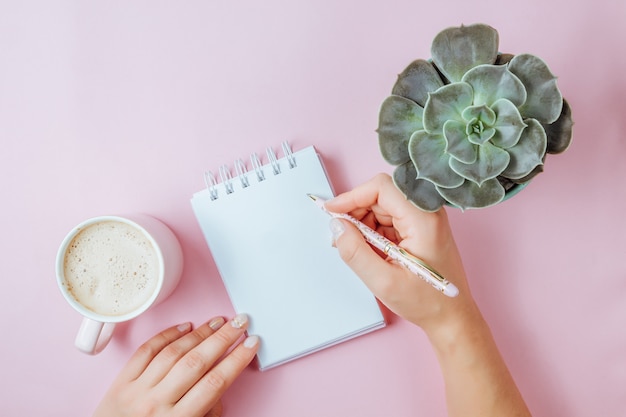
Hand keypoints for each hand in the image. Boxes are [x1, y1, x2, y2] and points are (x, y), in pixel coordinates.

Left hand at [93, 314, 258, 416]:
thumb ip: (205, 415)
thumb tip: (218, 393)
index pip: (215, 383)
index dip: (236, 360)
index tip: (251, 345)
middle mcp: (156, 404)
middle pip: (196, 362)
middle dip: (223, 338)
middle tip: (241, 322)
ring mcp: (137, 390)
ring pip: (173, 352)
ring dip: (200, 333)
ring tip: (219, 321)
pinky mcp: (121, 381)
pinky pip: (147, 350)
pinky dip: (167, 335)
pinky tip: (185, 326)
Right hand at [327, 174, 530, 416]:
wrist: (452, 318)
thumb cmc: (427, 302)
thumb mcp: (383, 282)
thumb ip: (355, 252)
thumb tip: (336, 226)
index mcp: (423, 219)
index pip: (382, 188)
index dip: (352, 196)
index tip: (332, 211)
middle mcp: (427, 212)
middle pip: (381, 195)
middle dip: (356, 212)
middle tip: (341, 236)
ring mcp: (424, 219)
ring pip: (382, 206)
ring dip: (363, 223)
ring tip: (357, 249)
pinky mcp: (420, 228)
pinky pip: (389, 219)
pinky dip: (373, 231)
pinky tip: (370, 251)